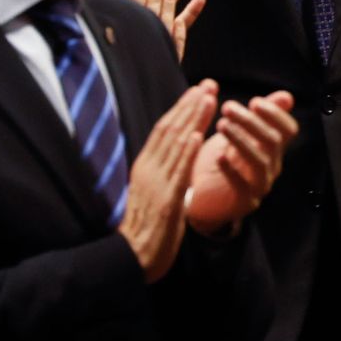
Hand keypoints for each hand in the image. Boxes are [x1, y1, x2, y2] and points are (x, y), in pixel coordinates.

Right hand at [121, 81, 218, 281]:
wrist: (133, 256)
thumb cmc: (148, 225)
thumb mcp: (157, 190)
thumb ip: (168, 171)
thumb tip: (182, 152)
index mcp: (145, 166)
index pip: (164, 130)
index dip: (182, 108)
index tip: (199, 90)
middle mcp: (148, 169)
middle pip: (169, 130)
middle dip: (190, 105)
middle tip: (208, 84)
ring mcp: (156, 184)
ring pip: (174, 146)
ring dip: (192, 120)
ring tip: (207, 98)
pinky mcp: (166, 201)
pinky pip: (177, 174)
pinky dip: (186, 153)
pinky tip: (197, 136)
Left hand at [185, 92, 295, 233]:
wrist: (198, 198)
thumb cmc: (217, 161)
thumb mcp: (238, 135)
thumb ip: (259, 116)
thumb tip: (286, 96)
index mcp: (272, 149)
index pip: (288, 130)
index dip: (276, 115)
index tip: (254, 101)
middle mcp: (271, 167)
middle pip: (273, 142)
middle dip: (251, 121)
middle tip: (227, 107)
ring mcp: (260, 186)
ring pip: (260, 161)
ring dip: (242, 140)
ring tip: (221, 125)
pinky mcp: (244, 203)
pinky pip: (242, 187)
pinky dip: (232, 171)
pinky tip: (219, 157)